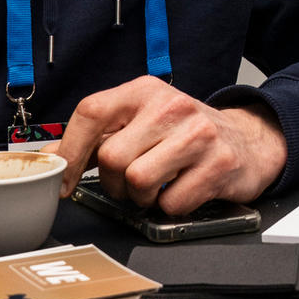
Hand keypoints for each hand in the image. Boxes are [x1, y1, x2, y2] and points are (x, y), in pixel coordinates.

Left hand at [58, 77, 286, 214]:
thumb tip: (50, 156)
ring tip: (154, 188)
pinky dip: (170, 207)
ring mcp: (199, 133)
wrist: (247, 140)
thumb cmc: (185, 134)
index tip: (64, 181)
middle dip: (113, 183)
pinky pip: (172, 203)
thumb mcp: (141, 123)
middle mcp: (171, 105)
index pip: (91, 112)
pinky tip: (181, 190)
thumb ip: (96, 139)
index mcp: (144, 91)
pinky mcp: (220, 164)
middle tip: (128, 184)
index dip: (69, 151)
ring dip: (141, 198)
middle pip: (111, 157)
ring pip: (139, 181)